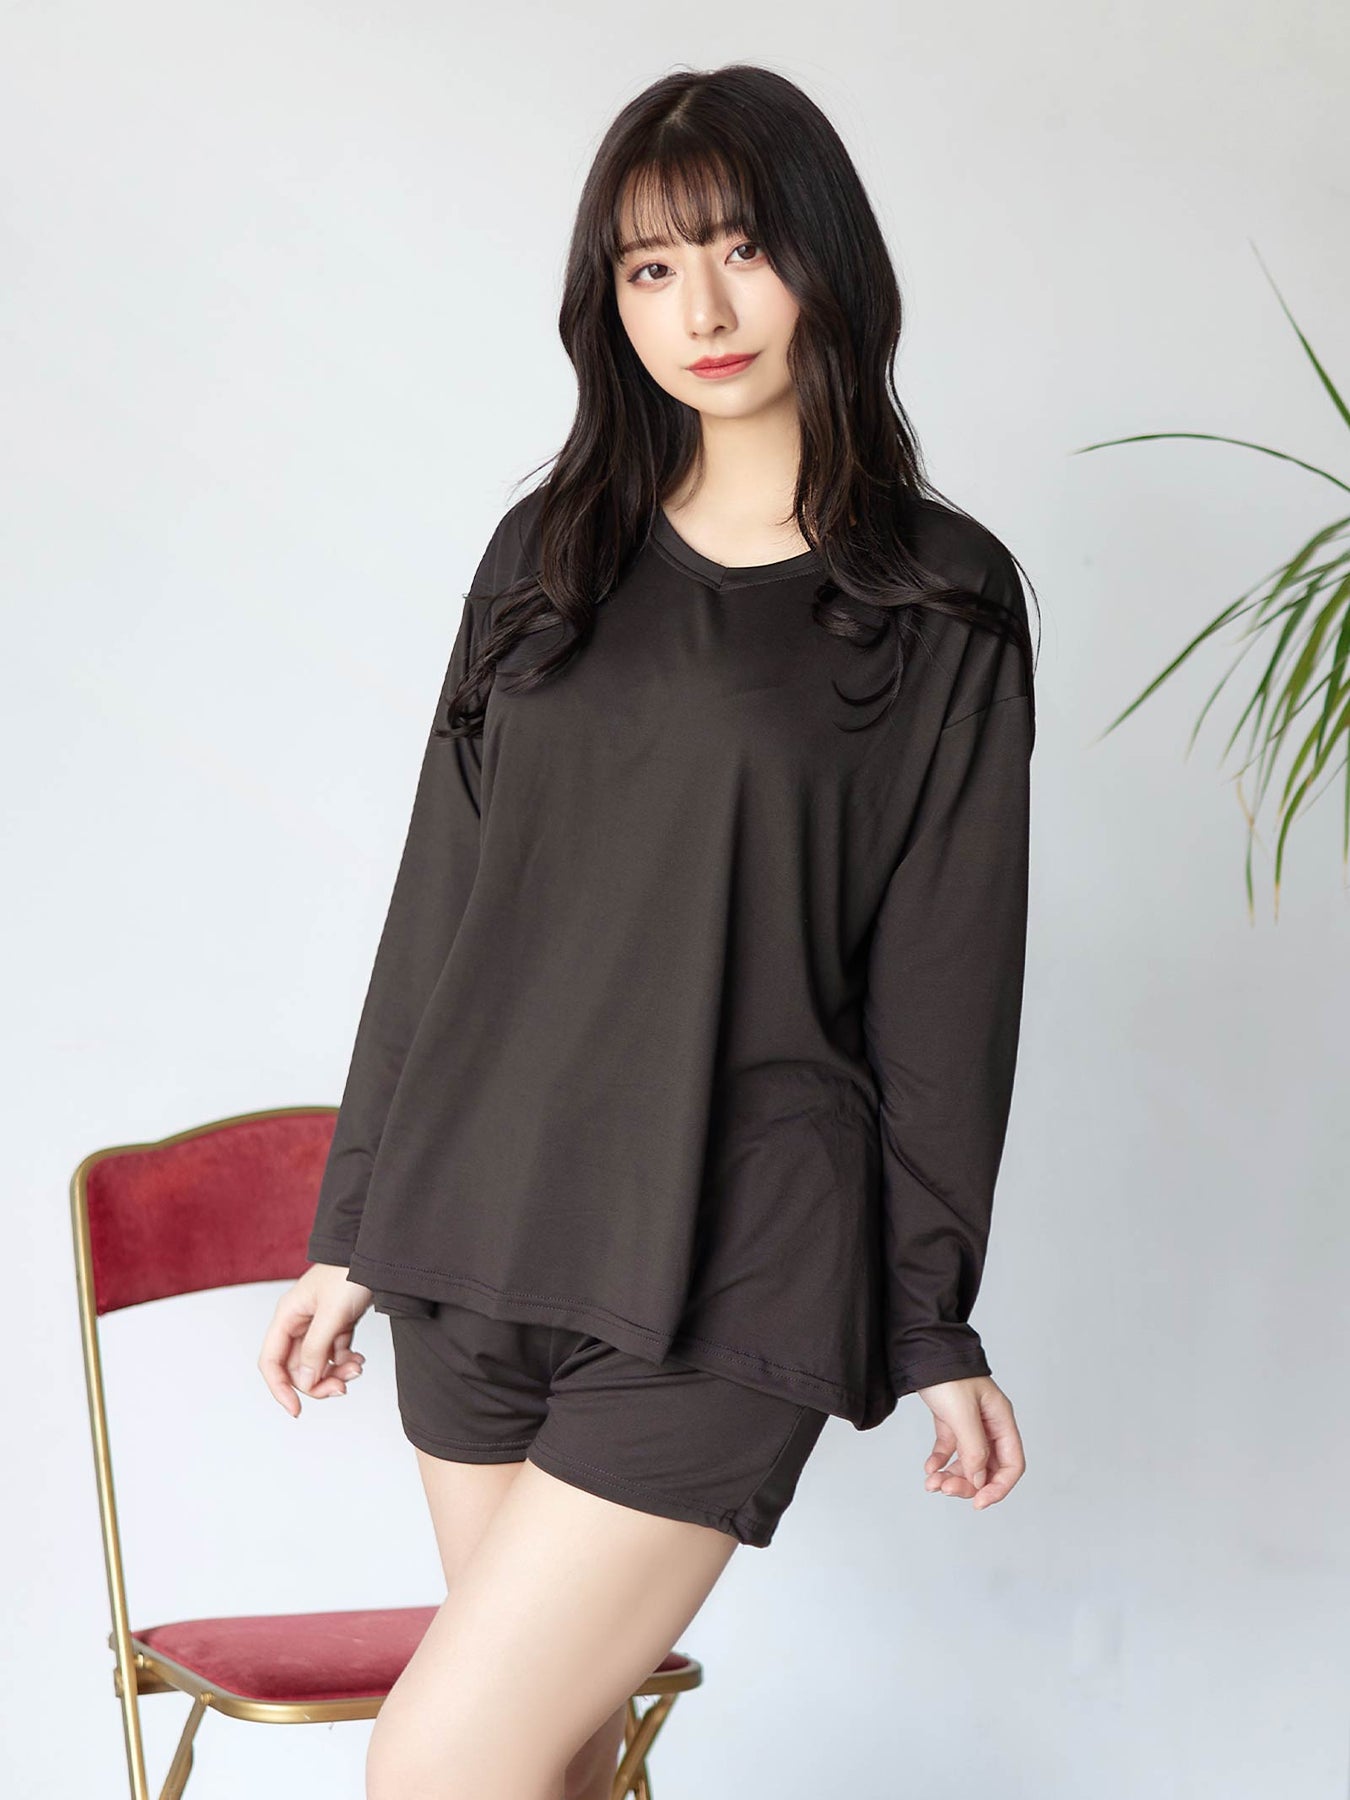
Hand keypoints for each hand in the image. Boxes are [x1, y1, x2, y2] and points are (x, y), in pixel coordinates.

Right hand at [258, 1262, 373, 1416]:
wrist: (377, 1253)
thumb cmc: (350, 1272)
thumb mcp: (332, 1313)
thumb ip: (316, 1348)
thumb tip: (305, 1381)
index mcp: (288, 1316)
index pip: (271, 1361)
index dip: (279, 1388)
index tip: (296, 1409)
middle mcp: (299, 1322)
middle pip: (297, 1368)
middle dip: (318, 1382)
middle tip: (342, 1387)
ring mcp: (318, 1324)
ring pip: (318, 1363)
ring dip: (335, 1372)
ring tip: (357, 1368)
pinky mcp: (337, 1324)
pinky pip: (335, 1353)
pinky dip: (345, 1361)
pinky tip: (359, 1360)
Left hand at [917, 1374, 1024, 1508]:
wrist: (921, 1350)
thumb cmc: (947, 1374)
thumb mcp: (962, 1412)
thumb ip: (973, 1448)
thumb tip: (980, 1481)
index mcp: (1001, 1420)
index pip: (1012, 1463)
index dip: (999, 1487)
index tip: (979, 1502)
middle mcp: (989, 1424)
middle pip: (988, 1468)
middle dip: (969, 1484)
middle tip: (946, 1490)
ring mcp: (970, 1424)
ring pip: (968, 1463)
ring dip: (952, 1476)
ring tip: (932, 1483)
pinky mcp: (950, 1422)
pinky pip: (950, 1451)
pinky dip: (940, 1462)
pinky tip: (929, 1468)